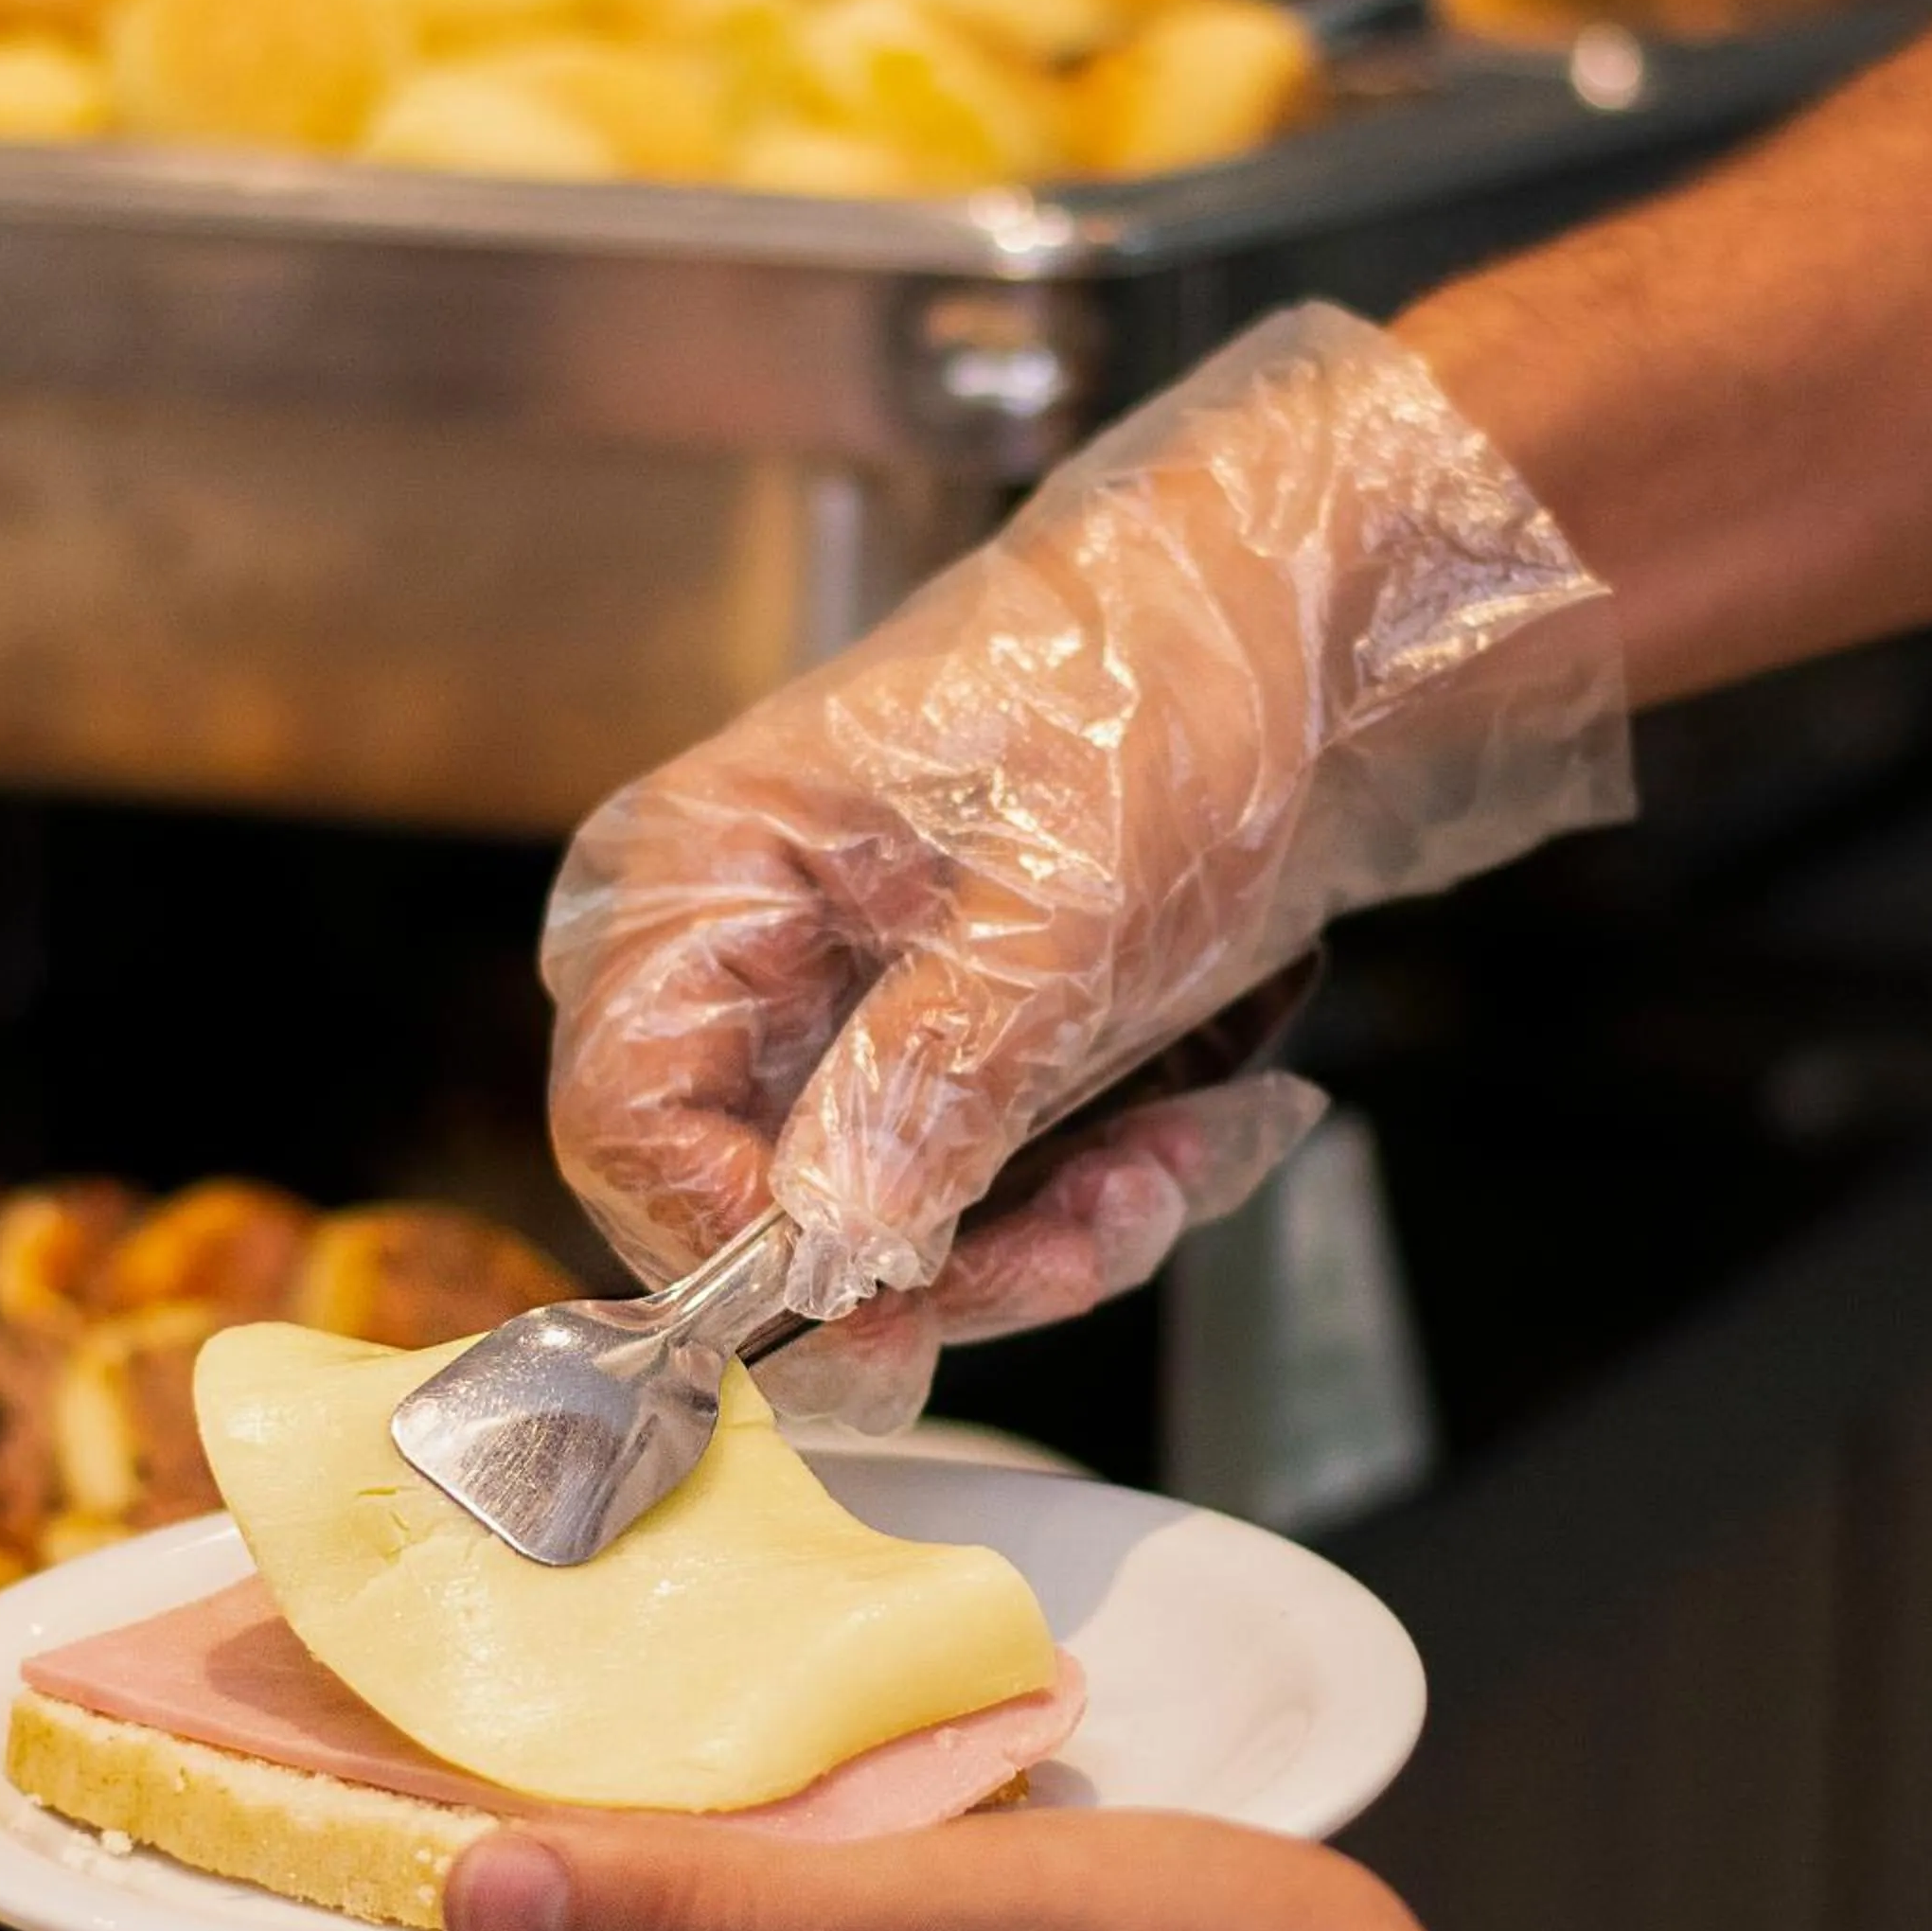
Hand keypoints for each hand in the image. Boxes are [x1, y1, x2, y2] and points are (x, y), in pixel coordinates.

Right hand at [542, 303, 1627, 1426]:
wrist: (1310, 629)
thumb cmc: (1164, 677)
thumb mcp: (1066, 889)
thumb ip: (940, 1067)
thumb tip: (832, 1232)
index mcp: (706, 870)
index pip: (621, 1116)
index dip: (725, 1242)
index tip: (880, 1301)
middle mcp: (748, 959)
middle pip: (754, 1204)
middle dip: (939, 1258)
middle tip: (1088, 1237)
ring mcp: (850, 1019)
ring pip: (884, 1230)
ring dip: (1046, 1238)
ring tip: (1174, 1161)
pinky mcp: (951, 1063)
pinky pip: (983, 1203)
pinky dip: (1098, 1198)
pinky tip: (1201, 1126)